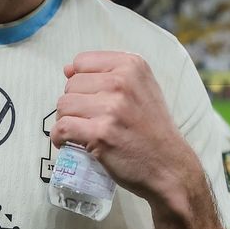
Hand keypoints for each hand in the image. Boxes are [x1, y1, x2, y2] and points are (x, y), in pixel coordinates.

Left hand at [51, 51, 199, 202]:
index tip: (92, 98)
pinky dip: (59, 137)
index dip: (82, 82)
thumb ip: (106, 74)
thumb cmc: (152, 129)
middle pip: (70, 85)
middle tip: (90, 120)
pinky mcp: (101, 133)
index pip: (81, 62)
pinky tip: (69, 142)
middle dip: (74, 104)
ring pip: (63, 105)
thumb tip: (67, 70)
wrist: (170, 166)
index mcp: (132, 65)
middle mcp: (122, 81)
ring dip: (66, 120)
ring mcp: (111, 108)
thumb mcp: (140, 89)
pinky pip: (62, 127)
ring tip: (82, 130)